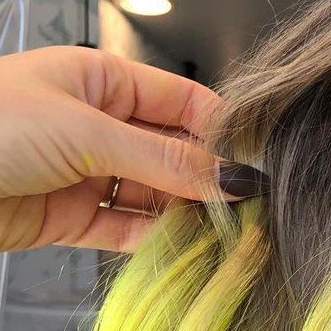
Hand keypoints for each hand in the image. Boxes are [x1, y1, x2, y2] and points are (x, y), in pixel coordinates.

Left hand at [0, 45, 264, 255]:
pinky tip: (184, 250)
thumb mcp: (88, 131)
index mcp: (102, 80)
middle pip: (173, 150)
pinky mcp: (70, 218)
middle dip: (209, 177)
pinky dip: (154, 241)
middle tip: (253, 209)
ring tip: (227, 235)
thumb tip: (235, 176)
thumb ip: (166, 158)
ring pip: (153, 194)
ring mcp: (85, 172)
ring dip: (185, 214)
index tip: (260, 164)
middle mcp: (98, 123)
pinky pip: (125, 229)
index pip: (183, 101)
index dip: (223, 130)